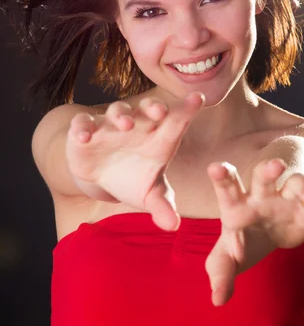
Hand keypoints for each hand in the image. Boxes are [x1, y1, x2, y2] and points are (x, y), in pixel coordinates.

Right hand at [66, 92, 204, 230]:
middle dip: (154, 107)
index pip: (177, 121)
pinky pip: (84, 124)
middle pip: (148, 109)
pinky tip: (83, 136)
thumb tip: (173, 226)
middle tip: (160, 110)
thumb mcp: (150, 196)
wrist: (101, 179)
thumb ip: (163, 207)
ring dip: (121, 115)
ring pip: (117, 111)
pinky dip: (82, 127)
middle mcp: (138, 126)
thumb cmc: (134, 180)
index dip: (188, 109)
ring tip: (124, 123)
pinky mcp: (86, 131)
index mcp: (159, 138)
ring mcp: (111, 126)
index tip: (199, 98)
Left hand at [205, 158, 303, 305]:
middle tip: (275, 165)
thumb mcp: (227, 258)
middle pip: (263, 176)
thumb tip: (217, 300)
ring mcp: (288, 199)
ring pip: (298, 182)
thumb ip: (222, 275)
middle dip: (269, 169)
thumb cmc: (243, 239)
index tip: (215, 168)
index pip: (227, 189)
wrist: (271, 226)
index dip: (222, 180)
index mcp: (238, 206)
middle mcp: (263, 196)